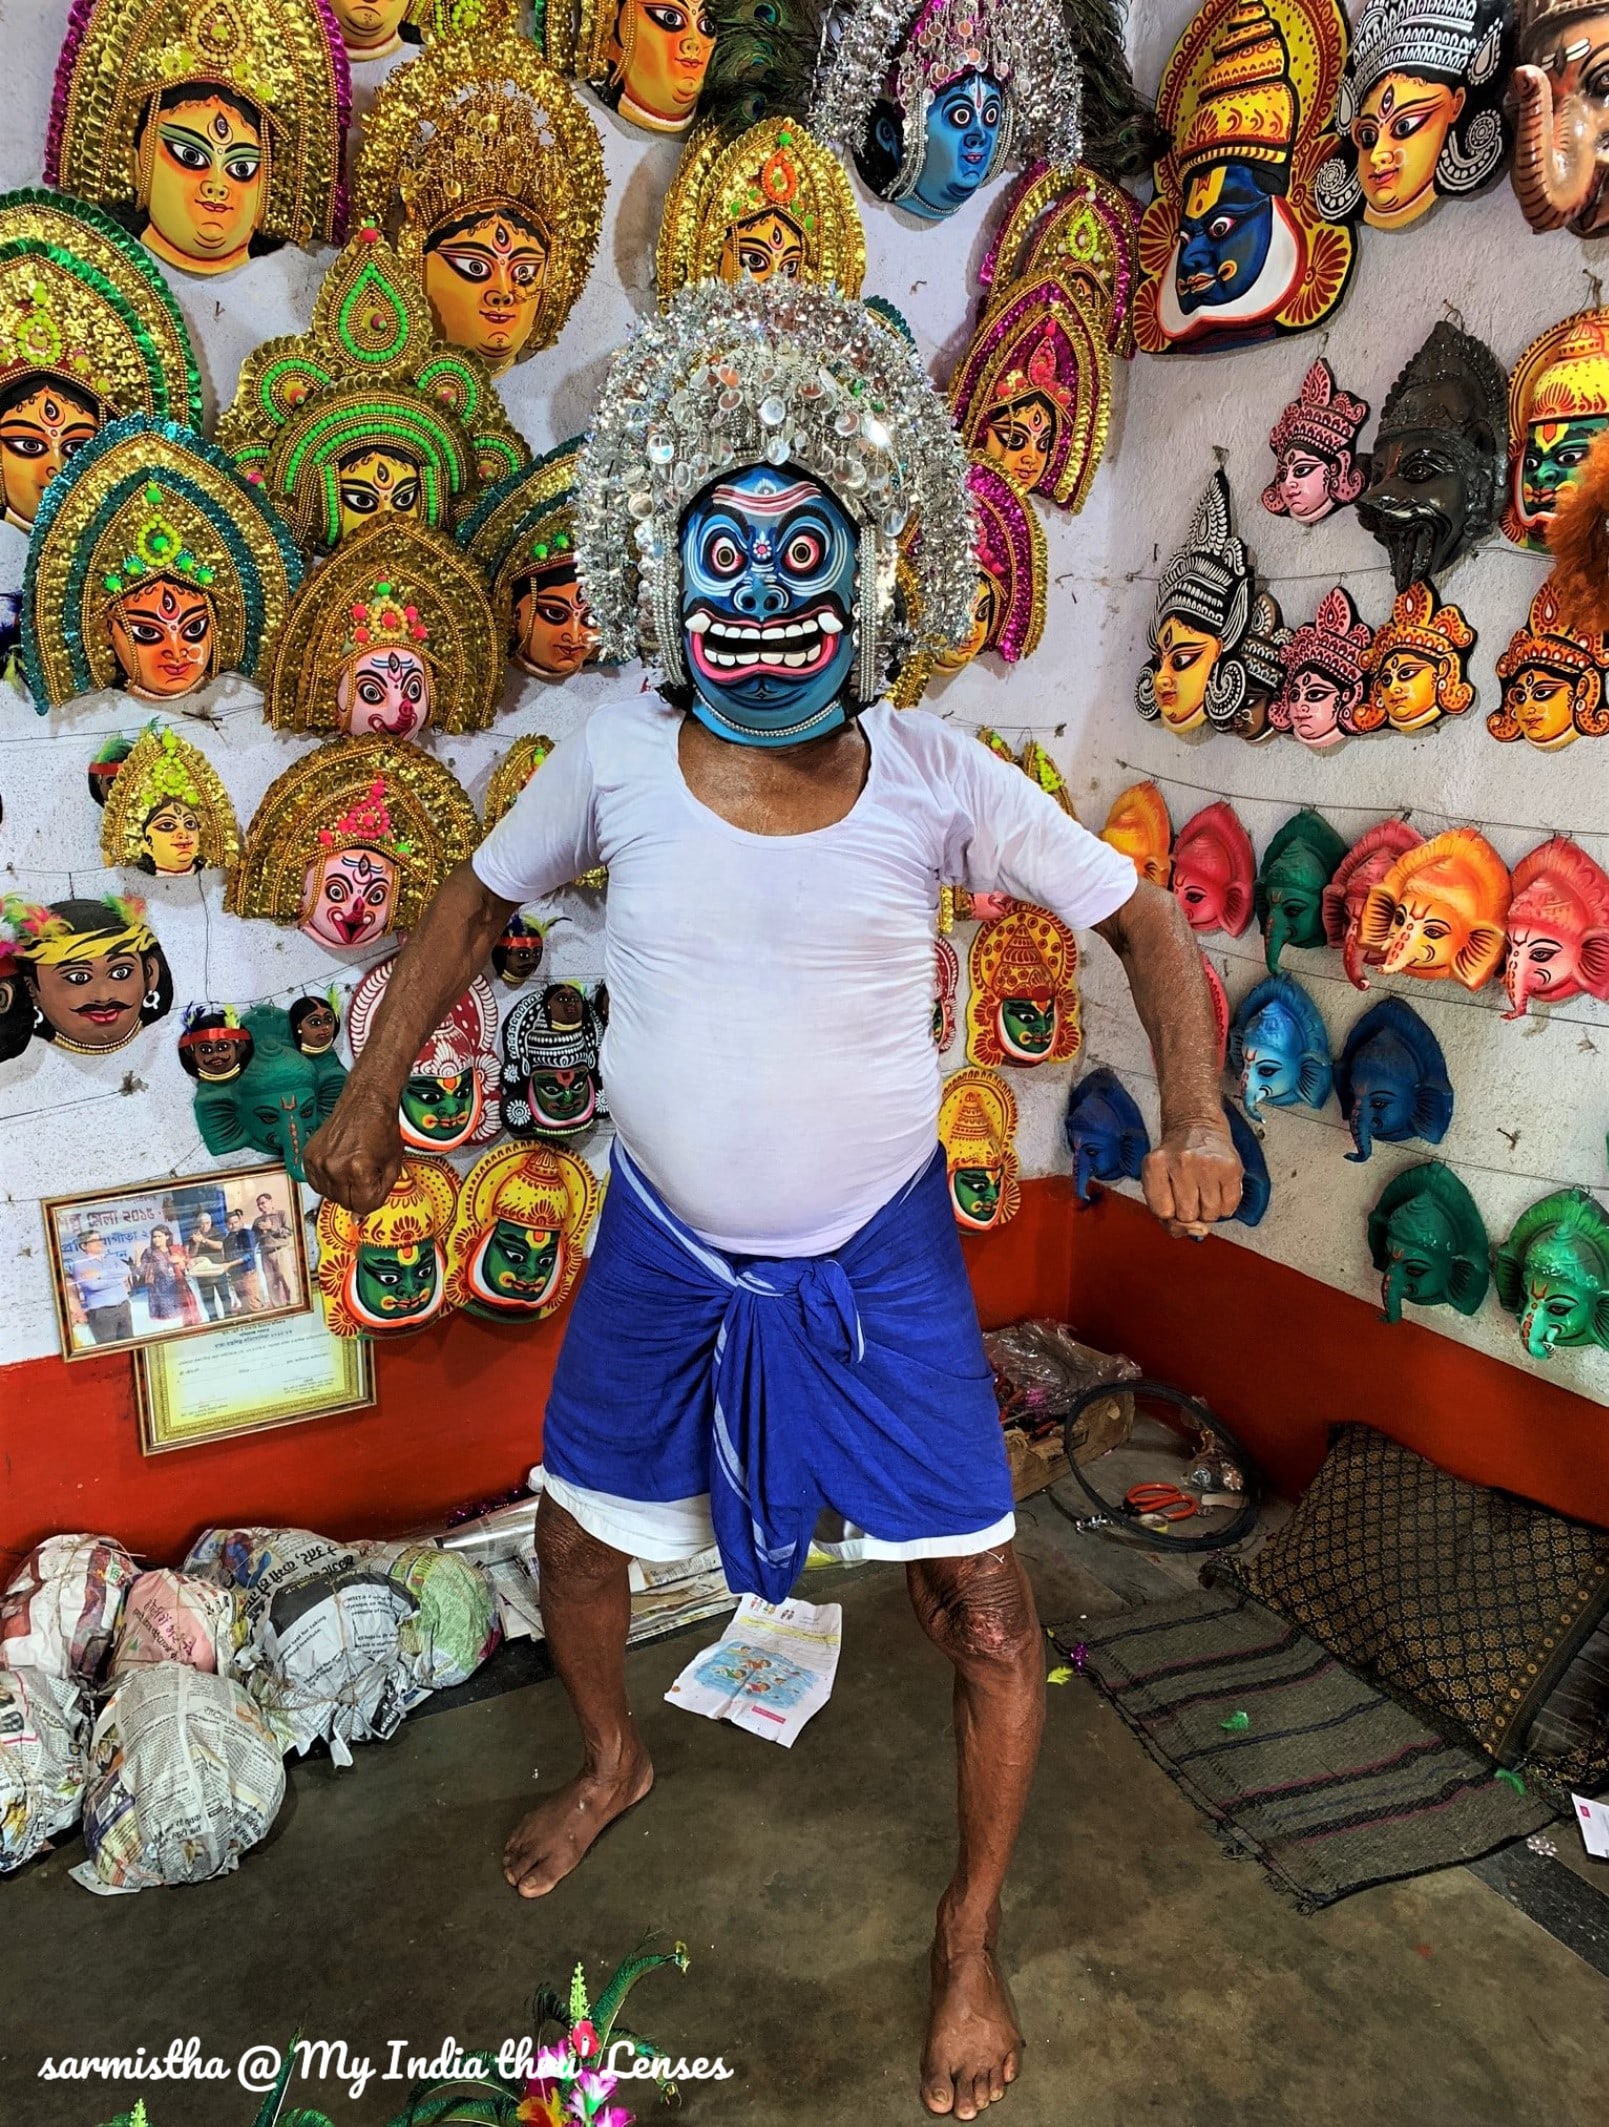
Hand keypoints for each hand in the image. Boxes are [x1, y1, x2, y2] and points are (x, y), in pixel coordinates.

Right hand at [303, 1085, 403, 1216]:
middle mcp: (335, 1167)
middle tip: (365, 1178)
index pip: (364, 1206)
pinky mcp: (309, 1156)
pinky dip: (326, 1182)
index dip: (373, 1200)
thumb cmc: (382, 1128)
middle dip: (358, 1196)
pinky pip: (315, 1183)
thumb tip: (363, 1215)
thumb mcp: (393, 1163)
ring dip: (341, 1189)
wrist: (365, 1101)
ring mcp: (319, 1161)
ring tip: (352, 1171)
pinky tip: (338, 1170)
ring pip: (328, 1196)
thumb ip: (382, 1191)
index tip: (376, 1187)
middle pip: (344, 1204)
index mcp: (358, 1169)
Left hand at [1141, 1116, 1241, 1239]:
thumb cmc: (1175, 1158)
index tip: (1170, 1197)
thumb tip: (1199, 1232)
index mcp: (1155, 1164)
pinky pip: (1229, 1208)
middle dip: (1189, 1210)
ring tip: (1203, 1189)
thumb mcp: (1157, 1180)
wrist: (1198, 1126)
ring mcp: (1208, 1164)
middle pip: (1187, 1216)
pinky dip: (1224, 1206)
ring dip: (1207, 1210)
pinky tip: (1217, 1189)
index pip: (1162, 1212)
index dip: (1168, 1211)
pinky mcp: (1231, 1167)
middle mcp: (1181, 1162)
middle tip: (1189, 1190)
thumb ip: (1166, 1216)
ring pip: (1209, 1215)